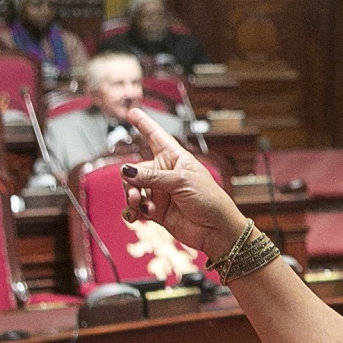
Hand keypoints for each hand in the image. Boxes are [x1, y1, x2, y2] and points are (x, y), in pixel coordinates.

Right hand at [121, 108, 246, 256]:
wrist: (216, 230)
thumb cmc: (209, 200)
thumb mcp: (181, 182)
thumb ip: (152, 177)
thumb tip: (126, 171)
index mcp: (176, 159)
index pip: (156, 137)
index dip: (145, 125)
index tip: (133, 112)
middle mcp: (165, 174)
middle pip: (135, 170)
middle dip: (131, 181)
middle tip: (136, 194)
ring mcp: (160, 193)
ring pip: (133, 190)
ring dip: (132, 198)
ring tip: (140, 205)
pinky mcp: (156, 211)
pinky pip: (135, 208)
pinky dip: (132, 212)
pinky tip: (135, 216)